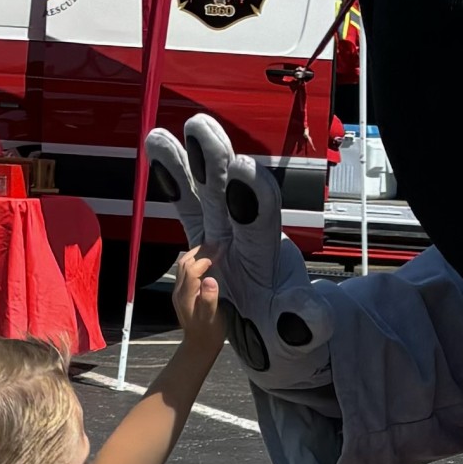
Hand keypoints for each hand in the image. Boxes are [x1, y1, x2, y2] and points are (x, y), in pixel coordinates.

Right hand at [144, 113, 333, 393]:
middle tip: (200, 125)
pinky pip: (185, 206)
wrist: (276, 337)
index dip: (253, 195)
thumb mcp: (299, 336)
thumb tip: (307, 319)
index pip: (261, 220)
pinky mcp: (203, 238)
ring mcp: (223, 234)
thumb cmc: (287, 334)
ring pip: (204, 192)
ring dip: (190, 160)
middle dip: (216, 160)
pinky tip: (155, 145)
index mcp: (268, 255)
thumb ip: (301, 323)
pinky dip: (172, 178)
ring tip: (167, 131)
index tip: (243, 169)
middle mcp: (245, 236)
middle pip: (230, 193)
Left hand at [170, 244, 223, 360]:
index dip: (204, 260)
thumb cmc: (209, 332)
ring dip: (195, 256)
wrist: (199, 345)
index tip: (219, 255)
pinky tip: (206, 263)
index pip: (191, 269)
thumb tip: (210, 279)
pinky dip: (195, 263)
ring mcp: (179, 292)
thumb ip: (210, 299)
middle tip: (215, 245)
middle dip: (199, 253)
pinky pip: (185, 273)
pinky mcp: (183, 294)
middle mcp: (179, 291)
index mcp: (186, 295)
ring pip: (183, 267)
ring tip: (210, 249)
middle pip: (184, 264)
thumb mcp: (212, 317)